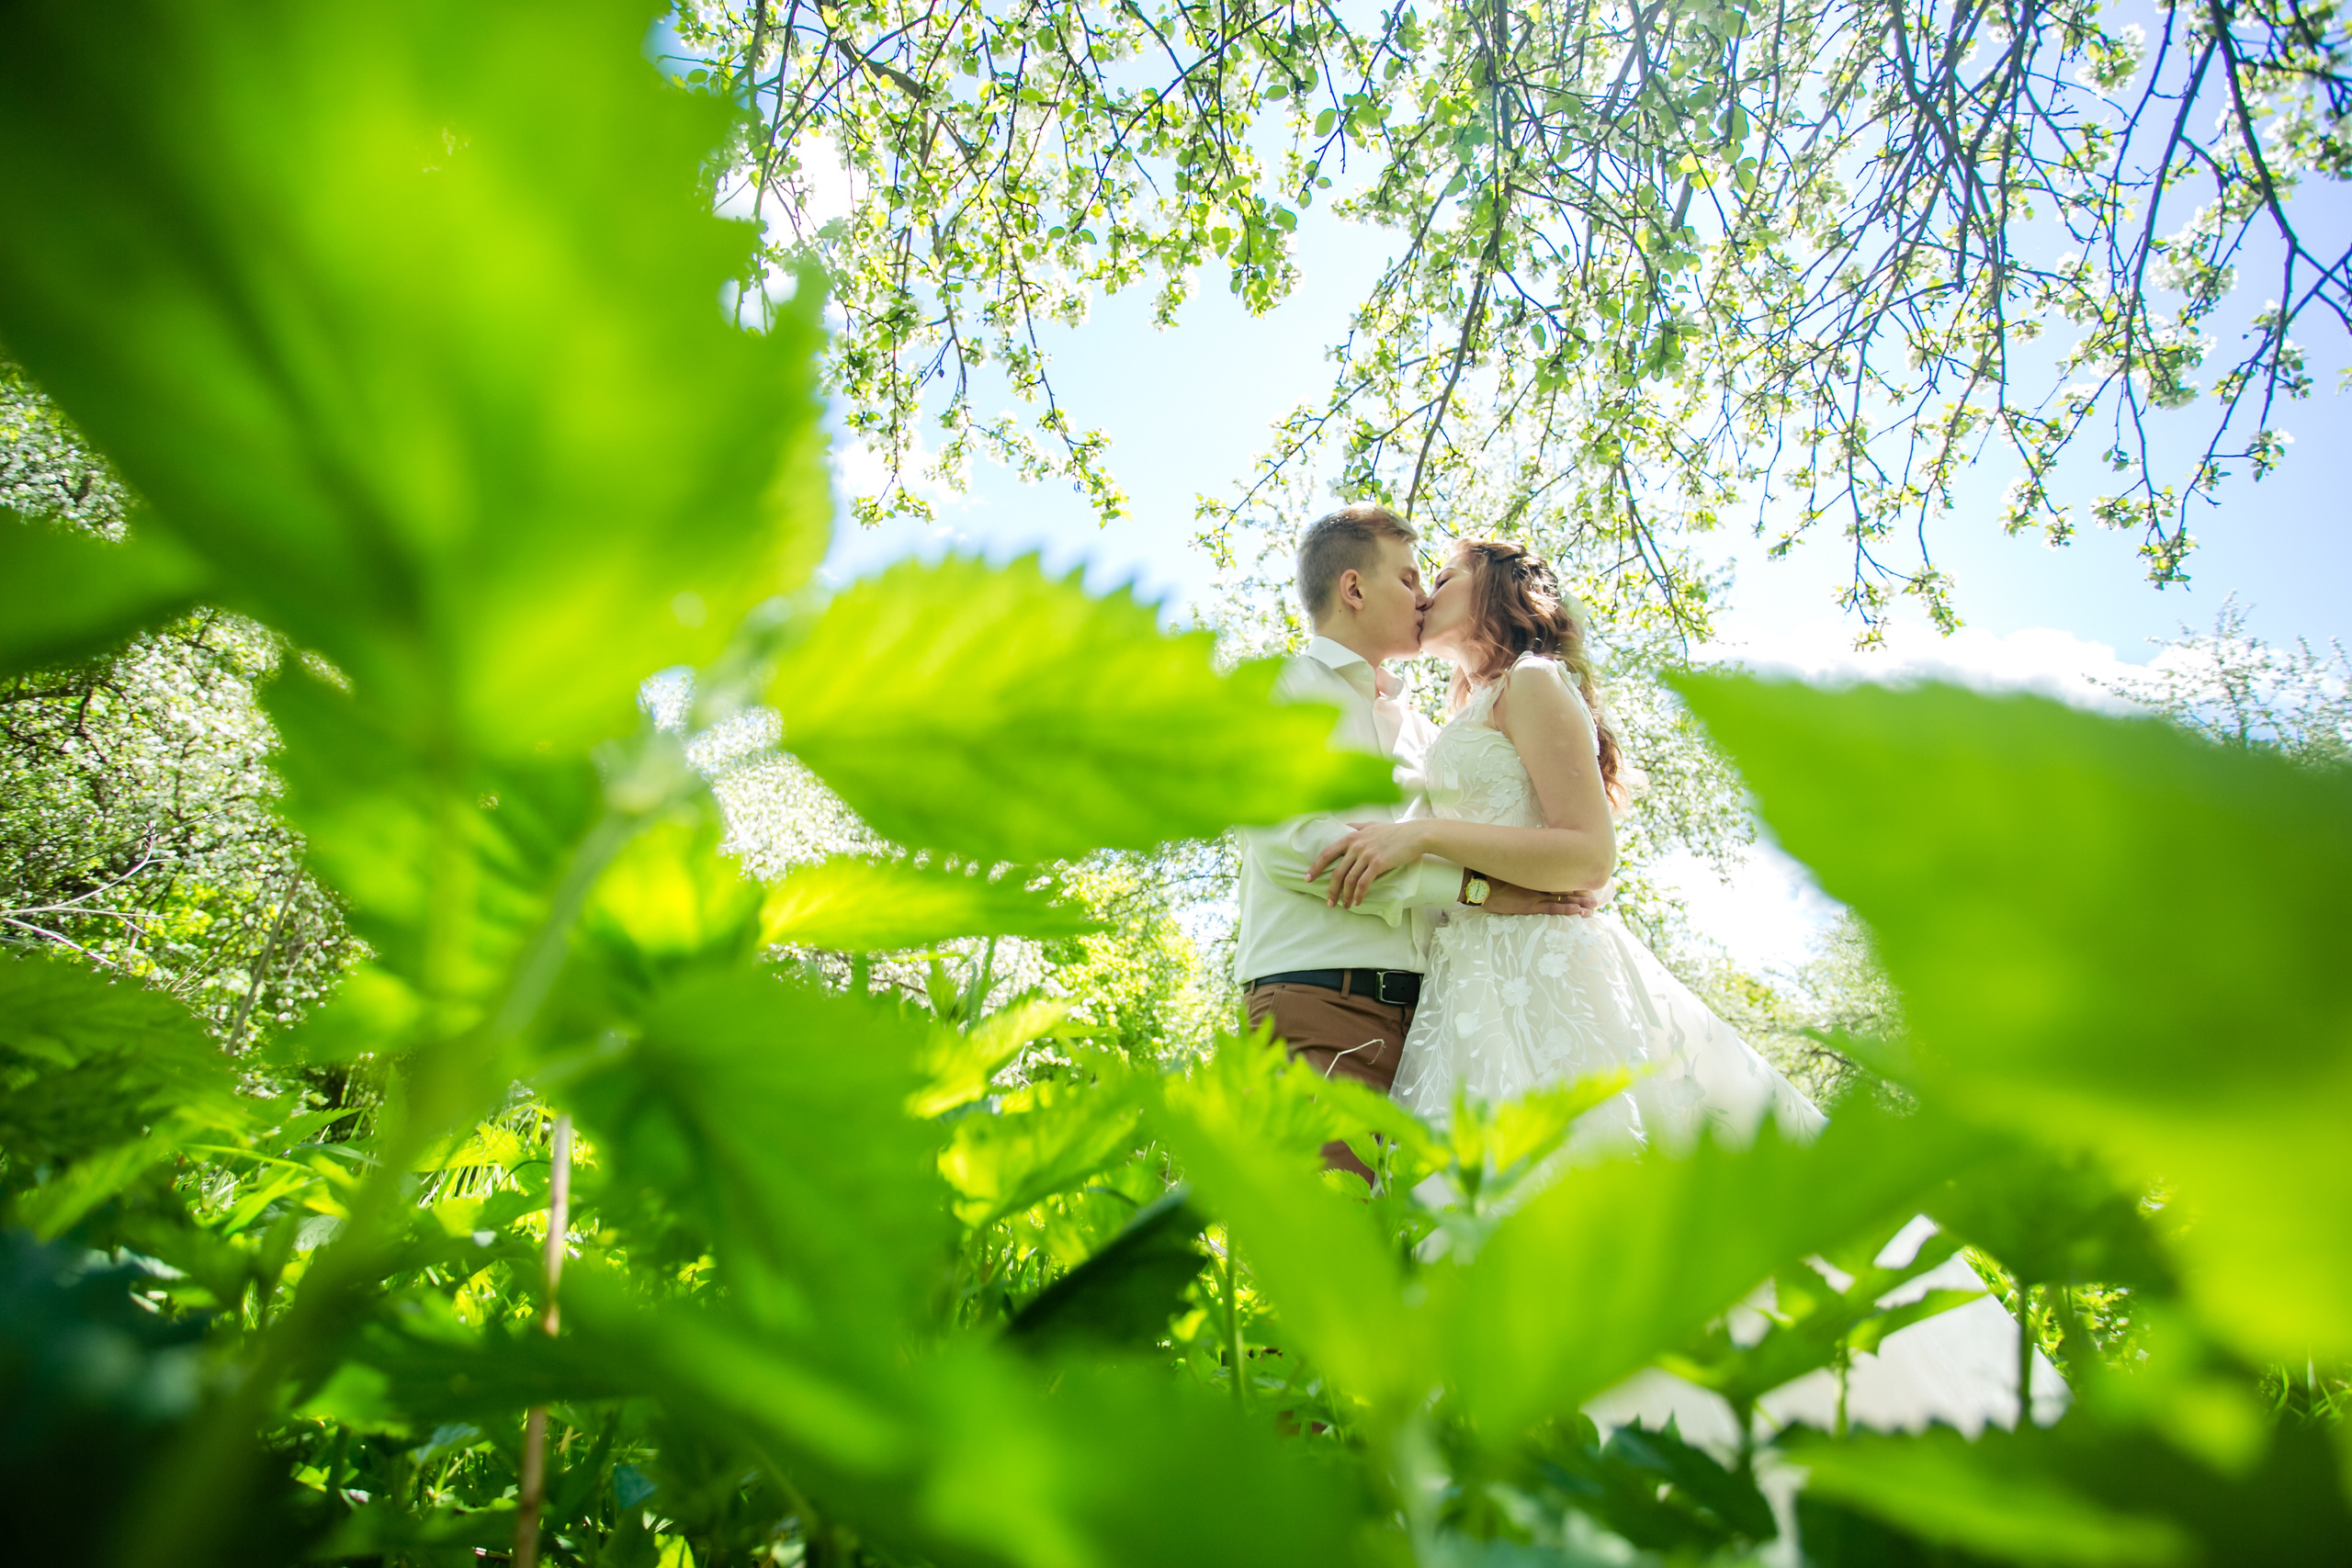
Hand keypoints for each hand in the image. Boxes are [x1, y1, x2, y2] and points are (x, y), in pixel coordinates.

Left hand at [1305, 820, 1428, 907]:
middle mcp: (1356, 846)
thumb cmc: (1393, 831)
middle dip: (1331, 889)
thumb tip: (1343, 826)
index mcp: (1351, 837)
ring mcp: (1366, 855)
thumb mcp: (1370, 825)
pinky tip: (1357, 902)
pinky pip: (1363, 883)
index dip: (1316, 867)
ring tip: (1344, 905)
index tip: (1308, 878)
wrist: (1414, 835)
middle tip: (1328, 902)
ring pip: (1349, 880)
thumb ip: (1355, 827)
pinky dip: (1358, 895)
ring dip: (1345, 896)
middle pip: (1337, 871)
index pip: (1327, 853)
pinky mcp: (1378, 864)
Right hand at [1482, 877, 1598, 917]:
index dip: (1573, 882)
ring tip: (1593, 907)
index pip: (1559, 878)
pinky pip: (1552, 908)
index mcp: (1535, 874)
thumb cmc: (1491, 876)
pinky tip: (1578, 911)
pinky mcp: (1530, 905)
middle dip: (1581, 893)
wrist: (1479, 883)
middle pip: (1565, 888)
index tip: (1586, 884)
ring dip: (1579, 903)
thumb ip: (1521, 871)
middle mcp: (1538, 883)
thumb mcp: (1509, 871)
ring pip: (1563, 899)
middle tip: (1596, 897)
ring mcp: (1535, 895)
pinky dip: (1566, 909)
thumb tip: (1528, 868)